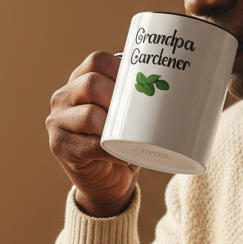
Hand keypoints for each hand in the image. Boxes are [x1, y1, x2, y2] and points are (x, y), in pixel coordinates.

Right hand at [47, 50, 138, 216]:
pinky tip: (123, 154)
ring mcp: (57, 122)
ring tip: (132, 134)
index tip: (143, 84)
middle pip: (91, 83)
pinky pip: (89, 145)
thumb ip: (138, 96)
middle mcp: (63, 97)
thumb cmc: (122, 142)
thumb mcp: (128, 114)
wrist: (106, 182)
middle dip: (121, 97)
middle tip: (141, 112)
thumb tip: (185, 82)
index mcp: (79, 80)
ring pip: (89, 115)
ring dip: (115, 125)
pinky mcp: (60, 147)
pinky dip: (111, 150)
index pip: (98, 60)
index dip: (122, 69)